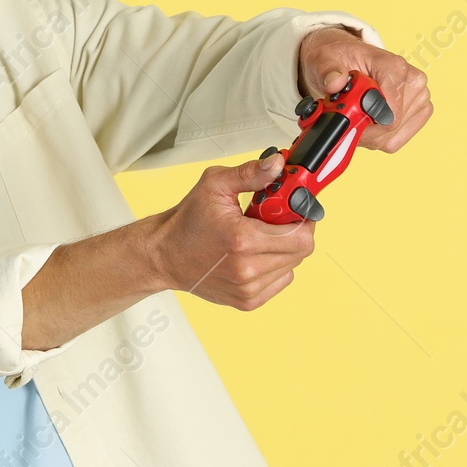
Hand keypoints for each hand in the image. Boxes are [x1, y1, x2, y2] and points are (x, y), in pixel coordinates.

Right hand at [147, 152, 314, 310]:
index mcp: (242, 239)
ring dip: (282, 248)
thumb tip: (278, 165)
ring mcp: (248, 289)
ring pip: (292, 265)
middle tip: (273, 219)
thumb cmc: (187, 222)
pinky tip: (254, 254)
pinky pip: (280, 280)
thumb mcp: (215, 185)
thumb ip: (251, 173)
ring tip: (257, 236)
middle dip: (293, 230)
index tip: (291, 207)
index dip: (302, 217)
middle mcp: (247, 269)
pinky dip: (274, 265)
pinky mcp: (248, 301)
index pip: (301, 236)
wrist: (165, 255)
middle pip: (300, 251)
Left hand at [298, 26, 432, 152]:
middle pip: (389, 128)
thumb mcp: (322, 59)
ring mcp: (419, 98)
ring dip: (367, 134)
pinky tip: (365, 121)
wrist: (345, 59)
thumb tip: (335, 82)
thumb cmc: (338, 59)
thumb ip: (327, 70)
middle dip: (362, 128)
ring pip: (391, 137)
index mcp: (394, 67)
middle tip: (344, 114)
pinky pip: (395, 141)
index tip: (345, 116)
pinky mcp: (419, 112)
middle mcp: (412, 81)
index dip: (363, 121)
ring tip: (354, 114)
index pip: (390, 113)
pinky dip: (375, 137)